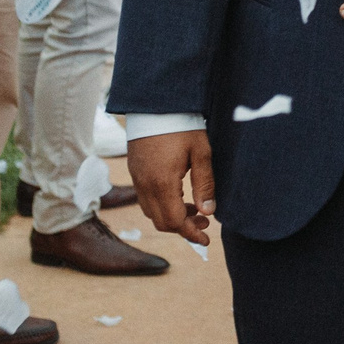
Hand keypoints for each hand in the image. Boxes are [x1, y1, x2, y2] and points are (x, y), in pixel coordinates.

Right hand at [127, 130, 214, 245]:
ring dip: (172, 217)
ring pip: (152, 212)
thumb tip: (208, 213)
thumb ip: (205, 184)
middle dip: (183, 228)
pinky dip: (162, 206)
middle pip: (161, 222)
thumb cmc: (182, 125)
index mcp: (162, 183)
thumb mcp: (201, 153)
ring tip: (196, 209)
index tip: (206, 239)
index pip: (174, 222)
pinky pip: (145, 199)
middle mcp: (145, 185)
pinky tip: (179, 197)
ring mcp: (137, 179)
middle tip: (205, 223)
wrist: (155, 104)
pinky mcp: (135, 172)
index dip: (191, 234)